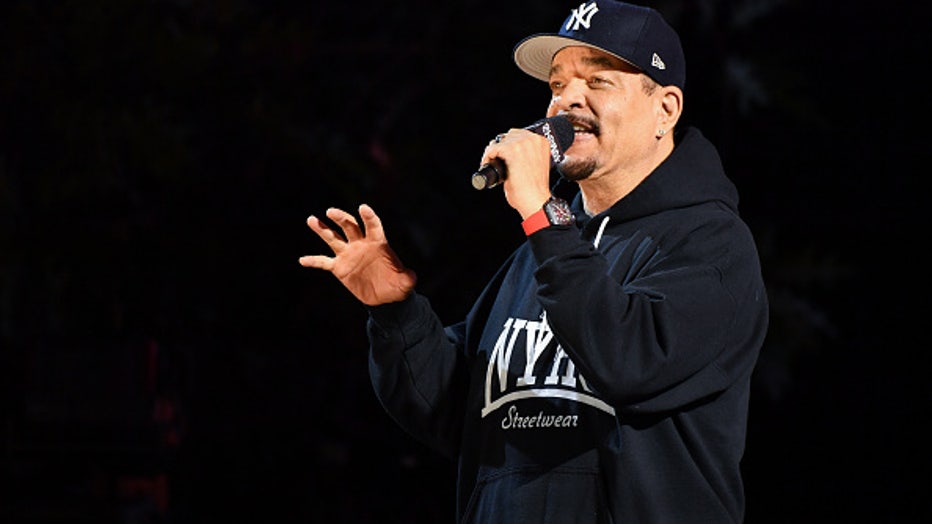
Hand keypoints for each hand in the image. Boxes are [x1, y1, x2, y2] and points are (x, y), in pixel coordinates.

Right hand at [299, 204, 416, 305]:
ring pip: (333, 238)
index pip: (373, 226)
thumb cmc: (397, 285)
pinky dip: (313, 261)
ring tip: (311, 220)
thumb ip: (408, 278)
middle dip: (341, 218)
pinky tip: (302, 260)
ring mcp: (348, 255)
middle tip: (331, 212)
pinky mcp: (339, 268)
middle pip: (350, 226)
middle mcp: (361, 244)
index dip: (369, 217)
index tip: (363, 208)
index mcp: (378, 243)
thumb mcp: (406, 283)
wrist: (385, 297)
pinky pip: (324, 262)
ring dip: (322, 229)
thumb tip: (412, 277)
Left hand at [482, 129, 552, 218]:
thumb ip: (527, 156)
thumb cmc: (535, 190)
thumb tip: (510, 154)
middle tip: (495, 160)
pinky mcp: (512, 150)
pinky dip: (487, 156)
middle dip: (501, 147)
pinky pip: (493, 148)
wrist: (536, 200)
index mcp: (542, 143)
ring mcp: (523, 143)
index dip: (509, 145)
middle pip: (509, 136)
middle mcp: (534, 140)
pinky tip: (487, 164)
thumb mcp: (535, 166)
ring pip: (500, 141)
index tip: (503, 156)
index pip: (520, 136)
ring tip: (491, 163)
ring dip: (494, 152)